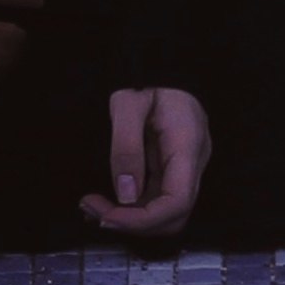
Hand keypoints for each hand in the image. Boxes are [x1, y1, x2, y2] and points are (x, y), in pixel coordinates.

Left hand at [79, 85, 209, 238]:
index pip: (178, 202)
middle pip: (174, 216)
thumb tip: (125, 194)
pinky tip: (104, 201)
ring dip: (129, 218)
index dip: (143, 220)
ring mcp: (184, 168)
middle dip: (133, 223)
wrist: (161, 61)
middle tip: (91, 209)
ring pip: (164, 212)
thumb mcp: (127, 102)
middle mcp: (193, 163)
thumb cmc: (146, 75)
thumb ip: (126, 146)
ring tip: (91, 206)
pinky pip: (155, 199)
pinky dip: (131, 208)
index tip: (106, 216)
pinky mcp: (171, 168)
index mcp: (188, 146)